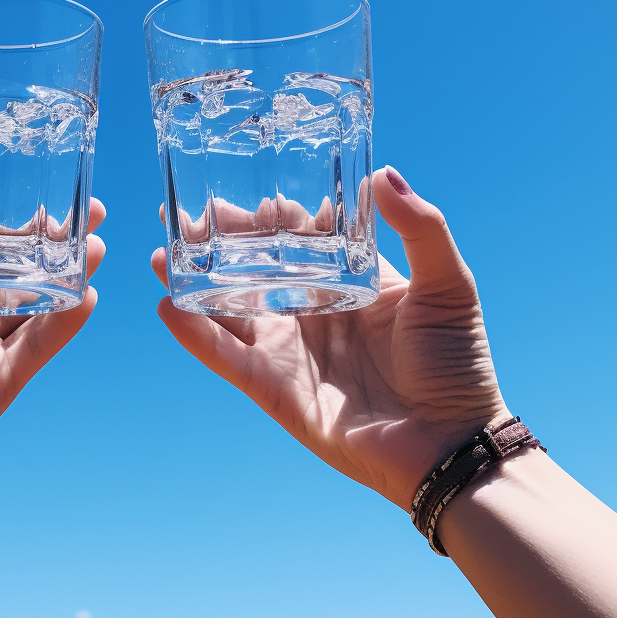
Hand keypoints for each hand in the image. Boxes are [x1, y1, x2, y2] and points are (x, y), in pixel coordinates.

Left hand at [0, 181, 106, 525]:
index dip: (0, 218)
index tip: (26, 186)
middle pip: (14, 270)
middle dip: (49, 240)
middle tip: (86, 210)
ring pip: (35, 304)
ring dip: (67, 274)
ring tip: (94, 243)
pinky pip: (36, 349)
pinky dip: (64, 323)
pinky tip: (85, 293)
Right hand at [153, 166, 507, 510]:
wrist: (449, 445)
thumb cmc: (456, 363)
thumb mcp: (446, 284)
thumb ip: (420, 228)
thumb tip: (383, 172)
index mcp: (345, 279)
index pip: (294, 235)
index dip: (263, 213)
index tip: (234, 186)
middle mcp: (310, 309)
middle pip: (250, 267)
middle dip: (214, 243)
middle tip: (180, 217)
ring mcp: (288, 348)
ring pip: (226, 307)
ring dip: (190, 283)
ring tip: (160, 256)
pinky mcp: (273, 386)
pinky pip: (224, 355)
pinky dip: (194, 334)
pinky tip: (167, 306)